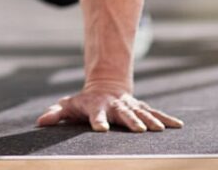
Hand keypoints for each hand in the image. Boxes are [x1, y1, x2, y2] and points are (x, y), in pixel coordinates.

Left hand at [37, 88, 182, 132]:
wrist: (105, 87)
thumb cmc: (84, 102)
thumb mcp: (68, 106)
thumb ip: (55, 114)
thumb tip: (40, 123)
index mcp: (96, 107)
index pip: (95, 114)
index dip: (97, 121)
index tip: (100, 129)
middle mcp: (115, 106)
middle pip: (123, 114)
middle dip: (131, 121)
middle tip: (138, 130)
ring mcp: (129, 106)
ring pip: (141, 113)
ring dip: (150, 121)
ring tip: (159, 130)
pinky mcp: (141, 108)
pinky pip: (155, 113)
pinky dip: (166, 119)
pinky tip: (178, 126)